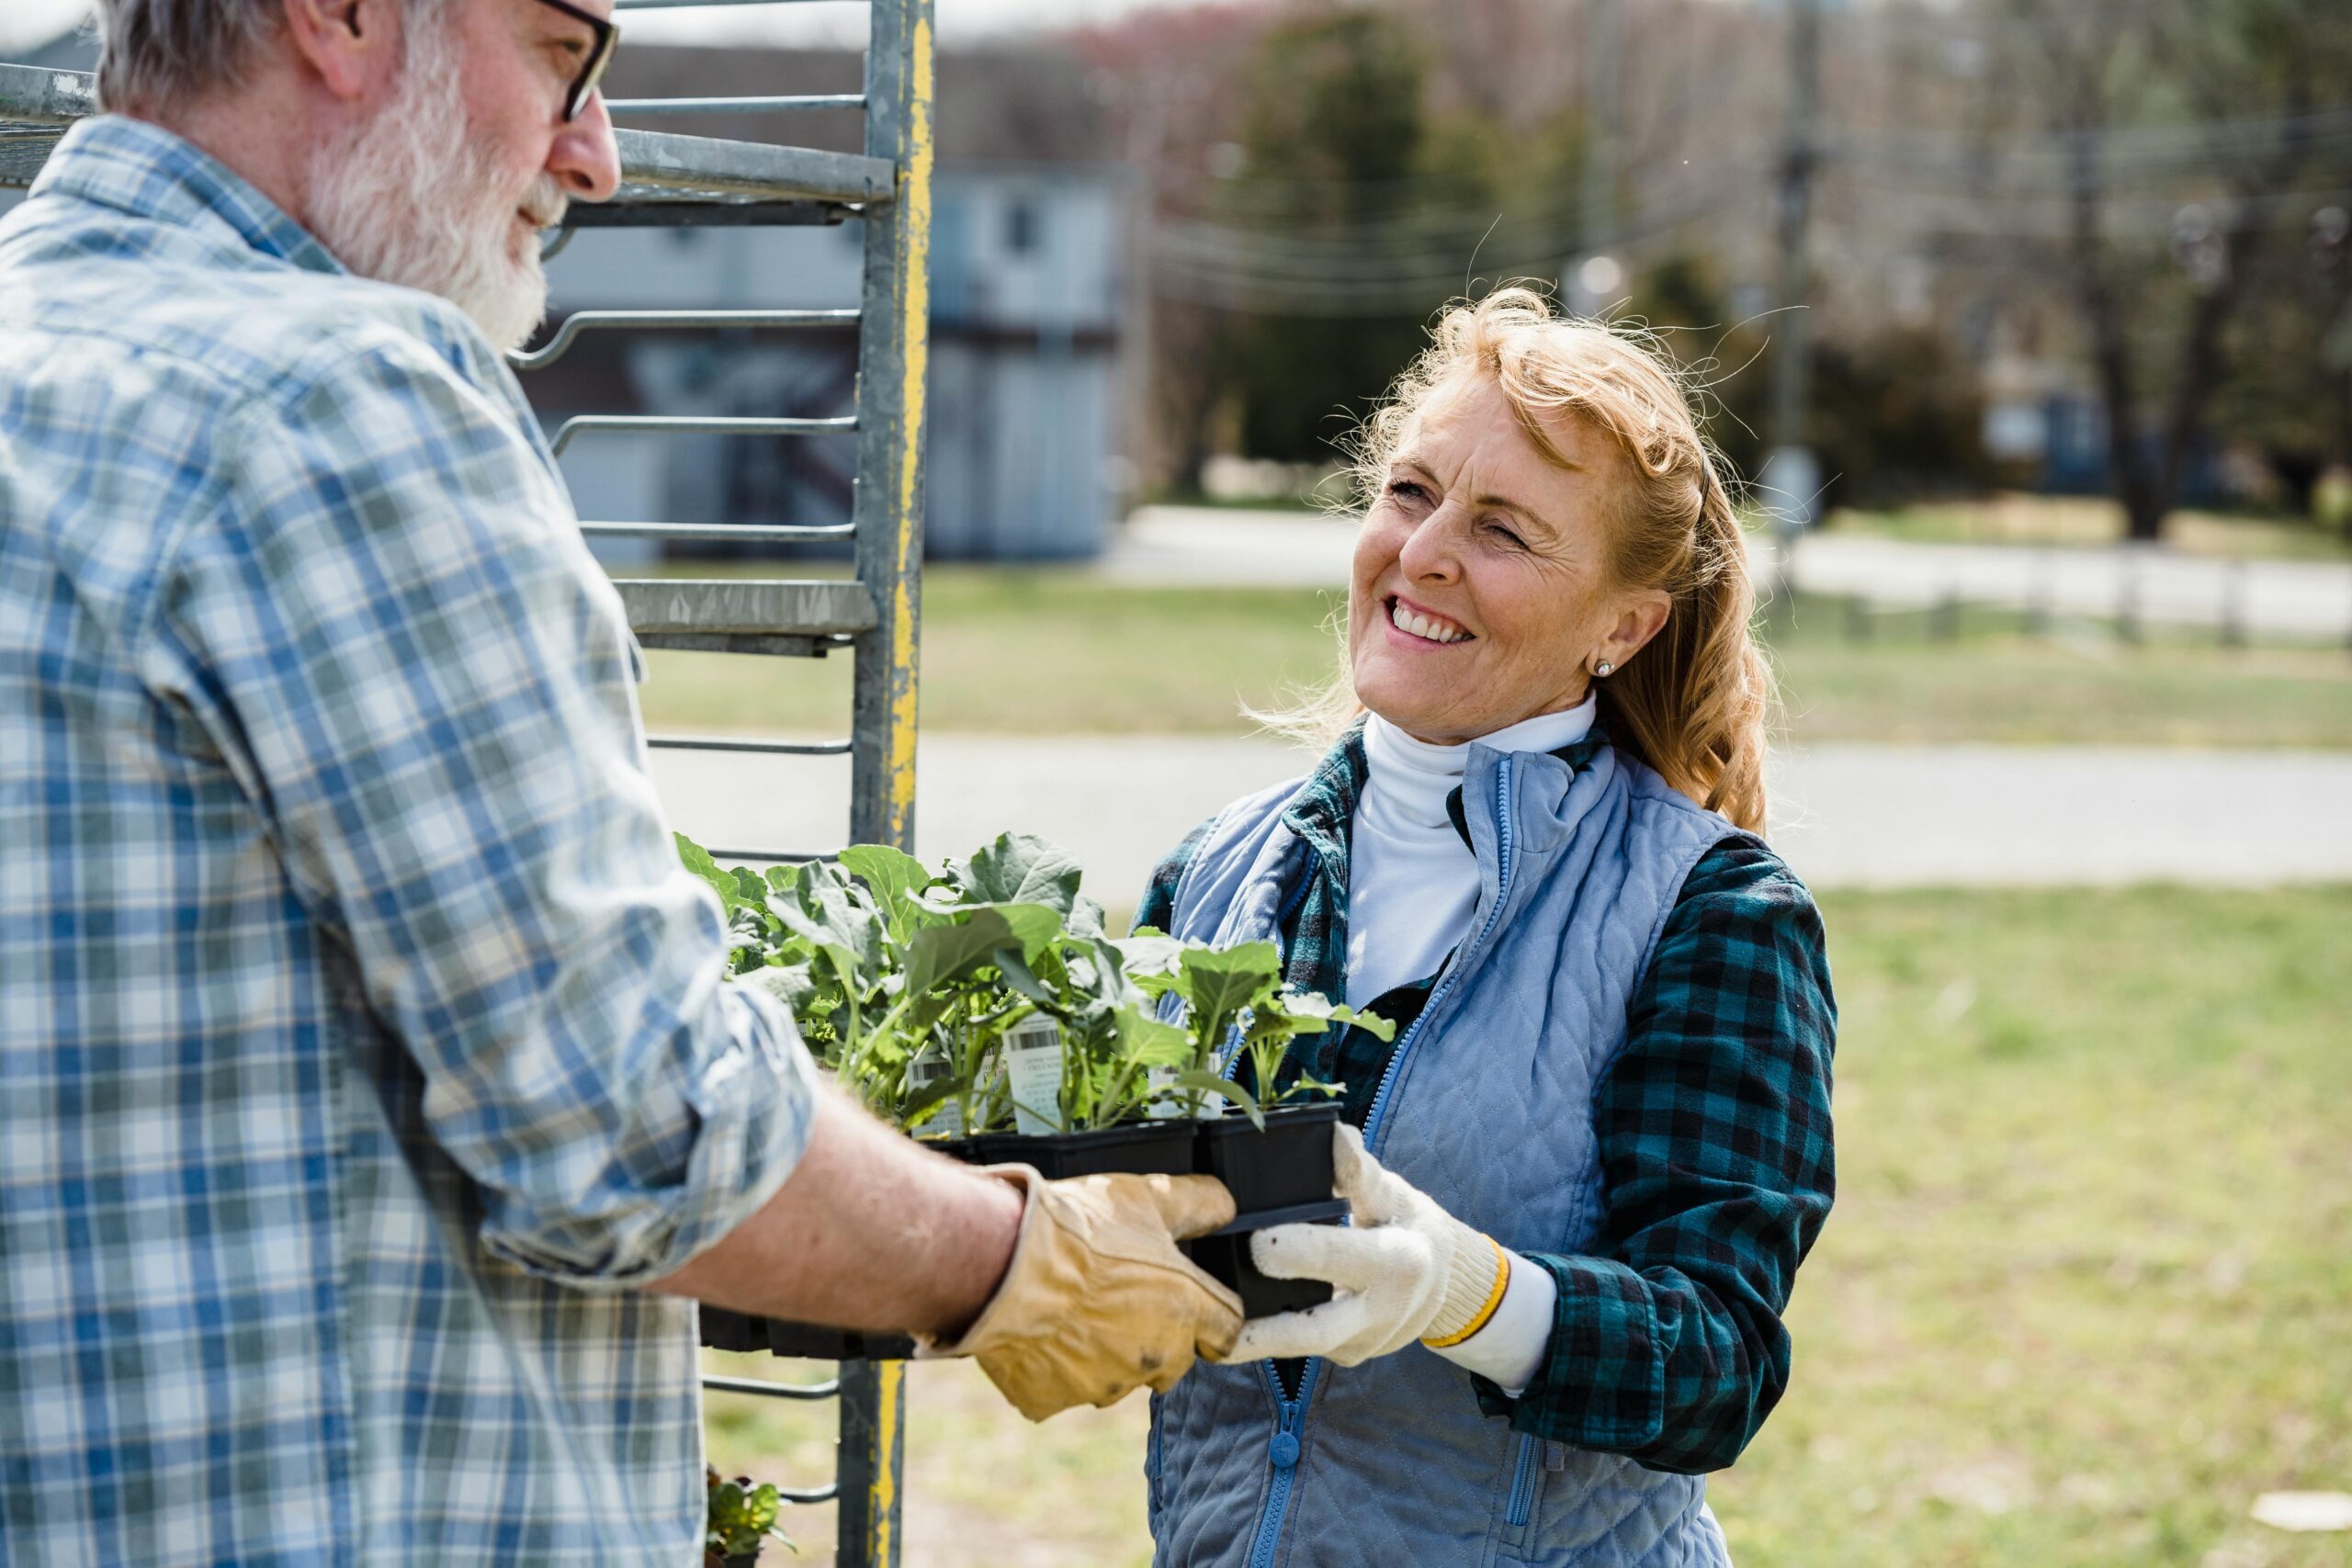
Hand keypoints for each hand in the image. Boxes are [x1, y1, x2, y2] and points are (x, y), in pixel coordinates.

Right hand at [921, 1168, 1243, 1420]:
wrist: (1004, 1263)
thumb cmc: (1077, 1229)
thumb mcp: (1148, 1196)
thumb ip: (1199, 1204)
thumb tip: (1226, 1206)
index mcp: (1185, 1310)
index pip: (1227, 1331)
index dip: (1212, 1314)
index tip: (1195, 1303)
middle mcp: (1153, 1357)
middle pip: (1174, 1359)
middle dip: (1157, 1335)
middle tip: (1120, 1297)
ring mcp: (1102, 1384)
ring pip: (1117, 1376)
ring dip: (1105, 1352)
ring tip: (1072, 1306)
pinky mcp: (1052, 1399)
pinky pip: (1059, 1387)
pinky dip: (1052, 1366)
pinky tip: (1038, 1330)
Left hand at [1214, 1125, 1505, 1365]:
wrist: (1444, 1282)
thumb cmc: (1405, 1223)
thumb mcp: (1394, 1192)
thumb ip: (1360, 1170)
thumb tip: (1332, 1135)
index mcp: (1399, 1261)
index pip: (1343, 1257)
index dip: (1299, 1251)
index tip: (1258, 1241)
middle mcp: (1384, 1312)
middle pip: (1316, 1330)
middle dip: (1265, 1326)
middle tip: (1215, 1305)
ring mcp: (1366, 1343)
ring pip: (1301, 1349)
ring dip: (1251, 1341)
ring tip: (1201, 1332)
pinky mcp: (1348, 1356)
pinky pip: (1302, 1349)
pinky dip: (1265, 1338)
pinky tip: (1225, 1325)